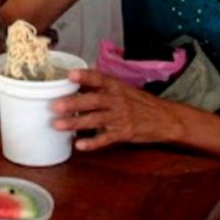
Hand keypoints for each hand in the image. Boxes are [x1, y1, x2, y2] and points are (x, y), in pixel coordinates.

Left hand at [51, 69, 184, 150]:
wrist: (165, 118)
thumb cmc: (140, 102)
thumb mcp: (123, 88)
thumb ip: (101, 85)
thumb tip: (75, 79)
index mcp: (116, 86)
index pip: (99, 78)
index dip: (84, 76)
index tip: (69, 74)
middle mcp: (117, 100)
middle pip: (93, 100)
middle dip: (73, 103)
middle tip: (55, 105)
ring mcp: (120, 117)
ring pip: (95, 119)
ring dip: (76, 123)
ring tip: (58, 125)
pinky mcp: (123, 133)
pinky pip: (105, 139)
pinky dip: (92, 142)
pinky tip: (79, 145)